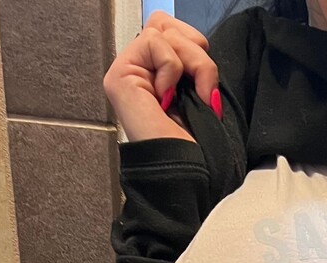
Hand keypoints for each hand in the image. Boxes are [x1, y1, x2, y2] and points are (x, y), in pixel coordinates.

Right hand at [103, 9, 220, 143]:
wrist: (187, 174)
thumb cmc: (197, 146)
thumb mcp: (202, 95)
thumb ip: (194, 64)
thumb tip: (200, 47)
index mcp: (158, 74)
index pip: (171, 29)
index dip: (195, 44)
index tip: (206, 83)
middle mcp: (139, 70)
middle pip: (164, 23)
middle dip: (194, 48)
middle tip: (202, 87)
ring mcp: (126, 71)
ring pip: (162, 30)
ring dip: (191, 62)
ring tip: (192, 97)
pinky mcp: (119, 76)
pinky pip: (154, 42)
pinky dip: (172, 69)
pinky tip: (167, 99)